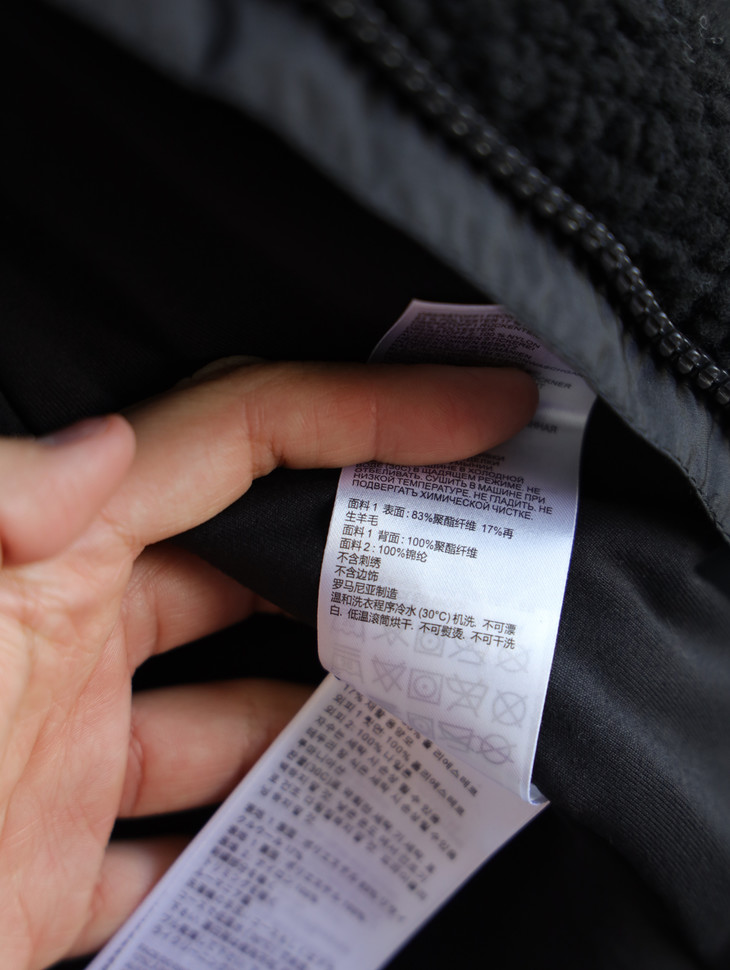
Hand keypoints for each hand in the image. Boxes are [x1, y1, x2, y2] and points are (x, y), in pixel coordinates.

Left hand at [0, 360, 536, 968]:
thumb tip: (97, 450)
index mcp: (50, 552)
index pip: (236, 441)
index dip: (362, 414)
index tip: (479, 407)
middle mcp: (72, 637)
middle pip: (266, 574)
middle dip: (377, 563)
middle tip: (489, 562)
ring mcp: (74, 754)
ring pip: (249, 717)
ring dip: (340, 720)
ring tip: (449, 706)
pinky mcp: (60, 865)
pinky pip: (192, 848)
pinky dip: (261, 852)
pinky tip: (340, 845)